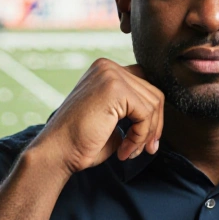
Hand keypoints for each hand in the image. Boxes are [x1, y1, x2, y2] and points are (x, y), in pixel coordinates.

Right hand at [27, 59, 164, 175]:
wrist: (58, 153)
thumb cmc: (81, 142)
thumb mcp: (112, 119)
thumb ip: (133, 110)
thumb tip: (160, 115)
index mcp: (105, 71)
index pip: (145, 86)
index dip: (151, 115)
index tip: (147, 141)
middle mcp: (107, 67)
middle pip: (153, 93)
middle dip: (154, 126)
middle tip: (145, 150)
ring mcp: (110, 74)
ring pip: (153, 104)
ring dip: (146, 134)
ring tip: (130, 151)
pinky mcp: (114, 88)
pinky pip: (145, 113)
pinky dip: (140, 137)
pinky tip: (124, 151)